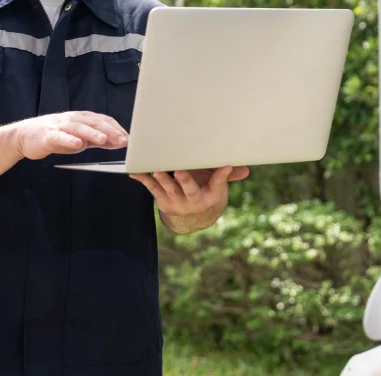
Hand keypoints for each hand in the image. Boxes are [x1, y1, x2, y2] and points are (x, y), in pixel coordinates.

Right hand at [10, 110, 128, 159]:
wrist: (26, 136)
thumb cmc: (57, 136)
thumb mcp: (81, 138)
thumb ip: (99, 139)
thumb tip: (120, 142)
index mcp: (83, 118)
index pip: (104, 121)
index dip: (117, 128)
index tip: (130, 138)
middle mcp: (73, 119)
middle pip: (95, 122)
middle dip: (111, 131)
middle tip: (123, 140)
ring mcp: (60, 126)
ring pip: (79, 127)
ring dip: (92, 133)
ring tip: (104, 140)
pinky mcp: (48, 135)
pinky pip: (59, 136)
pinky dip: (69, 139)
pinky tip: (77, 144)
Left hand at [129, 166, 248, 215]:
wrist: (191, 215)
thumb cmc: (205, 191)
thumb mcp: (216, 186)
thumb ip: (225, 176)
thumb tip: (245, 170)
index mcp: (209, 196)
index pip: (217, 184)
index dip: (221, 176)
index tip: (226, 166)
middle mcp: (193, 201)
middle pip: (189, 189)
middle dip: (184, 180)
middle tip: (180, 171)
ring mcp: (176, 202)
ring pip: (168, 189)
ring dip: (162, 180)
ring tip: (157, 170)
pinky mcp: (162, 201)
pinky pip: (152, 189)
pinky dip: (144, 180)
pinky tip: (135, 172)